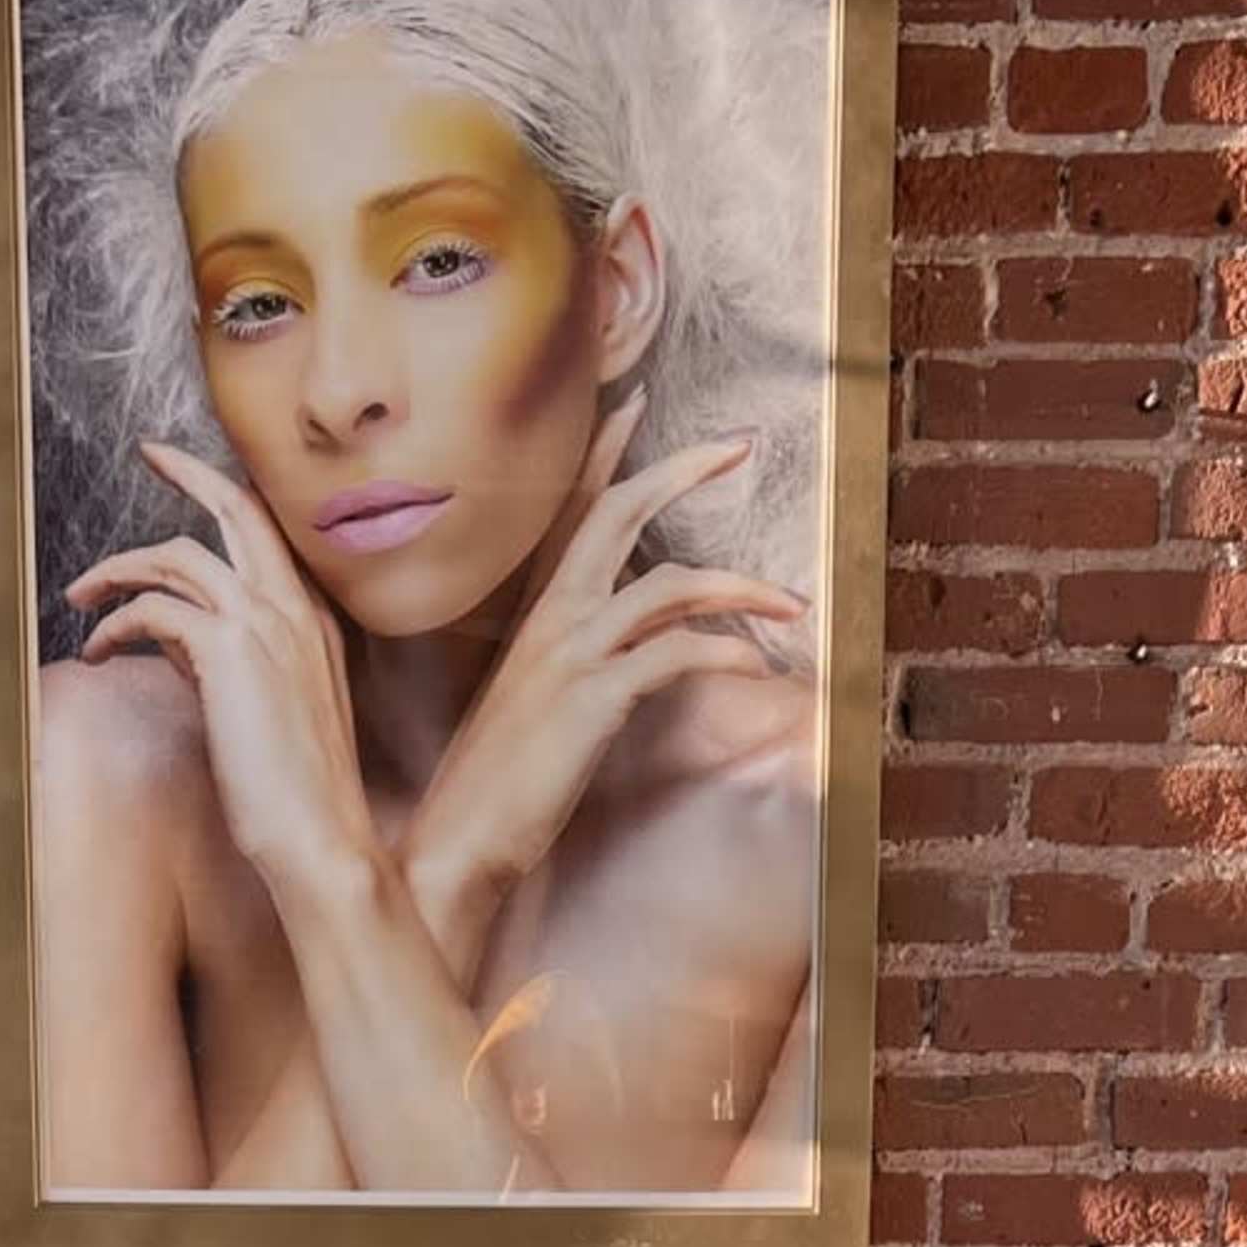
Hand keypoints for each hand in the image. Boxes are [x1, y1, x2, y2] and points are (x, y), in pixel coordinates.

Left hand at [69, 441, 381, 922]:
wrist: (322, 843)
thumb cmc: (298, 800)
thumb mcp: (268, 717)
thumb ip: (228, 667)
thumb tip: (175, 644)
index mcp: (316, 625)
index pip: (269, 539)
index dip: (229, 500)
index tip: (193, 481)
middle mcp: (297, 613)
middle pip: (239, 511)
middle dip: (191, 471)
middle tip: (151, 453)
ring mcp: (266, 627)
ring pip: (179, 555)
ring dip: (120, 566)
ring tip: (82, 593)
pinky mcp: (227, 652)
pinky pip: (154, 607)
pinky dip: (116, 622)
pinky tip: (96, 652)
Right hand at [399, 399, 807, 967]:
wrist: (457, 842)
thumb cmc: (495, 788)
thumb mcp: (533, 710)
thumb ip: (573, 667)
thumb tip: (626, 654)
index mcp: (534, 616)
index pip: (571, 511)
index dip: (604, 453)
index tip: (635, 403)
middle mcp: (550, 619)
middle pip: (618, 510)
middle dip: (683, 468)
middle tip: (740, 443)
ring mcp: (570, 654)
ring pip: (667, 581)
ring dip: (741, 586)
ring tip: (790, 603)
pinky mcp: (593, 697)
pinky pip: (676, 651)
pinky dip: (725, 651)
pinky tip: (755, 667)